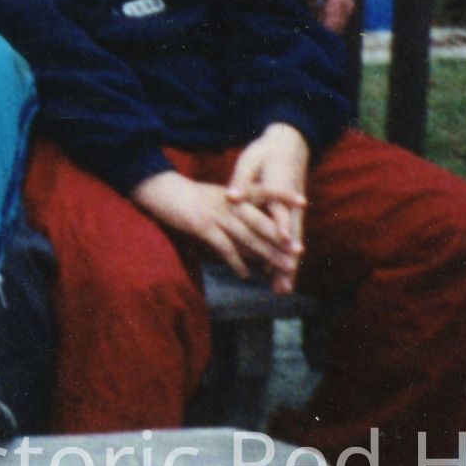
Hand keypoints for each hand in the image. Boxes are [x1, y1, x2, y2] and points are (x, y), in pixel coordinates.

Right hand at [130, 172, 296, 284]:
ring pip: (247, 236)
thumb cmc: (191, 197)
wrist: (163, 190)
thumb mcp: (217, 199)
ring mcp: (216, 214)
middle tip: (298, 252)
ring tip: (282, 269)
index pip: (263, 191)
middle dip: (280, 238)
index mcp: (234, 193)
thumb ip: (236, 214)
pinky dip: (236, 263)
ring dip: (266, 255)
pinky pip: (224, 247)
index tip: (303, 202)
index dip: (282, 195)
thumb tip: (254, 238)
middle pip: (260, 221)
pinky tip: (245, 275)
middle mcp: (229, 203)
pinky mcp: (203, 226)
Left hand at [226, 125, 310, 292]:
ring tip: (284, 290)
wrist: (290, 145)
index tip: (283, 245)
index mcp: (279, 189)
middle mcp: (289, 205)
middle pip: (290, 237)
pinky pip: (288, 240)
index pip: (281, 213)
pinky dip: (283, 256)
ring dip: (287, 266)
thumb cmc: (267, 152)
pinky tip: (277, 274)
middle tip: (285, 285)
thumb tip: (231, 197)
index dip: (281, 229)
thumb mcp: (251, 161)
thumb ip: (242, 181)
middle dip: (287, 261)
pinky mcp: (291, 215)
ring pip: (291, 243)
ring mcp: (293, 212)